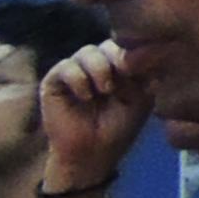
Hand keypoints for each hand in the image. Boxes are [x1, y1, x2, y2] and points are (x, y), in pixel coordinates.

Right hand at [38, 39, 153, 197]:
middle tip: (123, 81)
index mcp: (118, 66)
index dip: (134, 56)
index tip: (141, 77)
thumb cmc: (118, 128)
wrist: (92, 154)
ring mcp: (74, 72)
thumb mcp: (142, 97)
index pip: (126, 45)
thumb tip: (140, 51)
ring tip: (104, 91)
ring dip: (99, 68)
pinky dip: (78, 79)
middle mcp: (96, 65)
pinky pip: (65, 67)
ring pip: (87, 51)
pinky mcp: (54, 83)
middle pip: (108, 43)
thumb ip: (145, 72)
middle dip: (118, 60)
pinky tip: (85, 97)